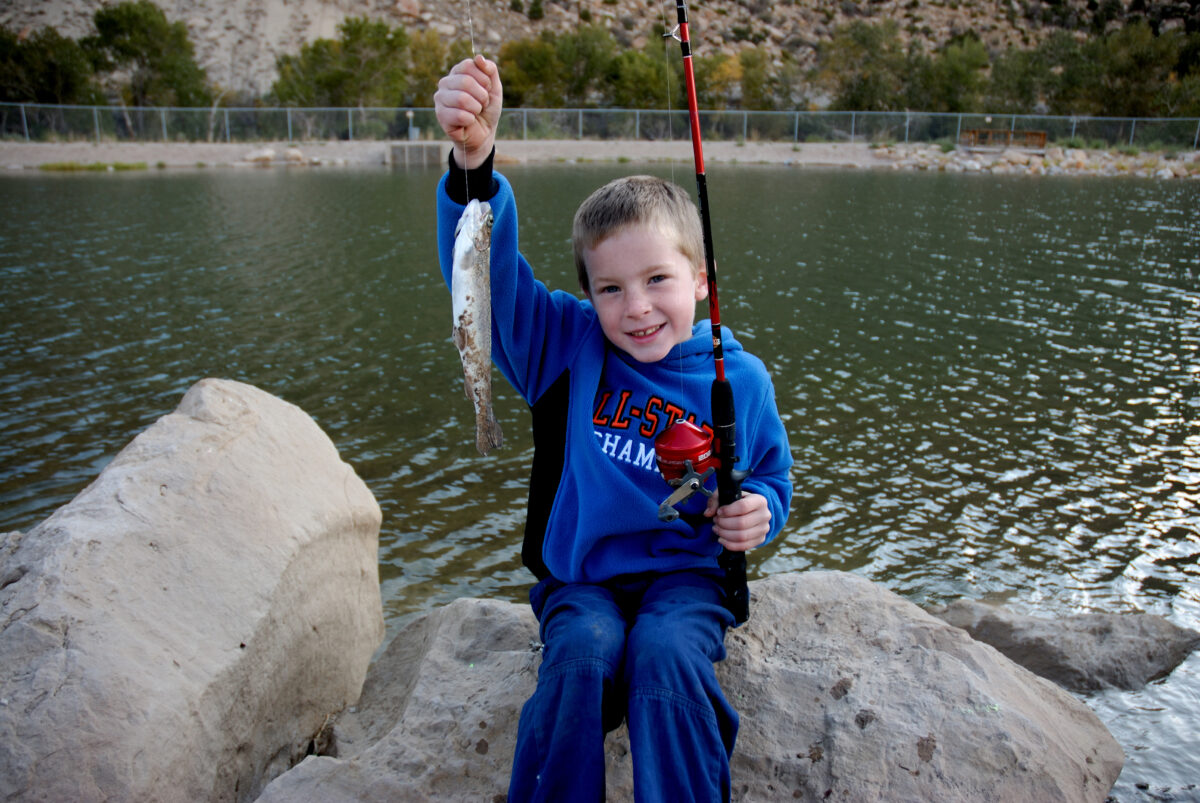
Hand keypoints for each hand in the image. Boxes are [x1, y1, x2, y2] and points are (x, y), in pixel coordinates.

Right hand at [434, 55, 502, 170]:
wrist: (484, 133)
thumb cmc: (487, 109)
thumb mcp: (494, 88)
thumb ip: (490, 71)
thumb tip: (478, 57)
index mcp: (457, 72)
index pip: (468, 65)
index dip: (484, 79)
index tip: (487, 90)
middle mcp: (445, 83)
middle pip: (465, 81)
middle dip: (482, 96)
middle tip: (482, 104)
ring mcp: (440, 99)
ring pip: (462, 98)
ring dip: (476, 108)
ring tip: (476, 112)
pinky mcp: (440, 115)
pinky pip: (459, 115)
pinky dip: (470, 120)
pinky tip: (468, 122)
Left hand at [705, 491, 770, 551]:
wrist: (751, 511)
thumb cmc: (737, 502)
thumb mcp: (727, 495)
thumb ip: (715, 500)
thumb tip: (708, 513)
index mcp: (759, 500)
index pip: (743, 506)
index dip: (728, 511)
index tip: (719, 512)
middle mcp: (765, 515)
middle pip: (742, 523)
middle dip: (724, 523)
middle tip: (716, 521)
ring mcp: (764, 529)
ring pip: (742, 536)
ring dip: (725, 534)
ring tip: (717, 529)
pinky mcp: (760, 540)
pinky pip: (744, 546)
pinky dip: (729, 544)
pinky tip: (721, 539)